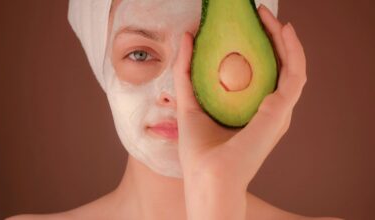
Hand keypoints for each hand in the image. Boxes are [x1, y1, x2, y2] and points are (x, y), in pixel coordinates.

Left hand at [173, 4, 306, 219]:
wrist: (208, 180)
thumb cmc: (200, 152)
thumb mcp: (189, 103)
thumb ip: (186, 72)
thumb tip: (187, 36)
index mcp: (252, 112)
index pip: (262, 73)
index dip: (258, 46)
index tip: (247, 24)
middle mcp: (269, 111)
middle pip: (278, 67)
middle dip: (272, 37)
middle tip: (260, 14)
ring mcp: (278, 112)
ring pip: (292, 66)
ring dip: (285, 39)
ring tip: (270, 17)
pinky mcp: (280, 112)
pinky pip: (294, 75)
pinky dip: (293, 51)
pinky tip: (283, 32)